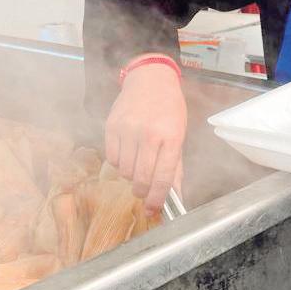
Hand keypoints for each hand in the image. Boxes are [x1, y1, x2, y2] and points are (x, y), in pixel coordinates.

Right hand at [105, 61, 186, 213]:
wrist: (150, 79)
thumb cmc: (169, 107)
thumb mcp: (179, 134)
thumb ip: (175, 166)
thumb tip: (175, 195)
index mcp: (171, 136)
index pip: (163, 176)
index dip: (157, 198)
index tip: (153, 209)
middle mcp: (149, 134)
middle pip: (141, 178)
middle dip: (142, 191)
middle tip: (143, 192)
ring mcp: (128, 129)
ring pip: (124, 171)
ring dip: (130, 175)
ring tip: (137, 164)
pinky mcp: (111, 126)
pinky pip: (112, 159)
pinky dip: (119, 163)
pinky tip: (127, 153)